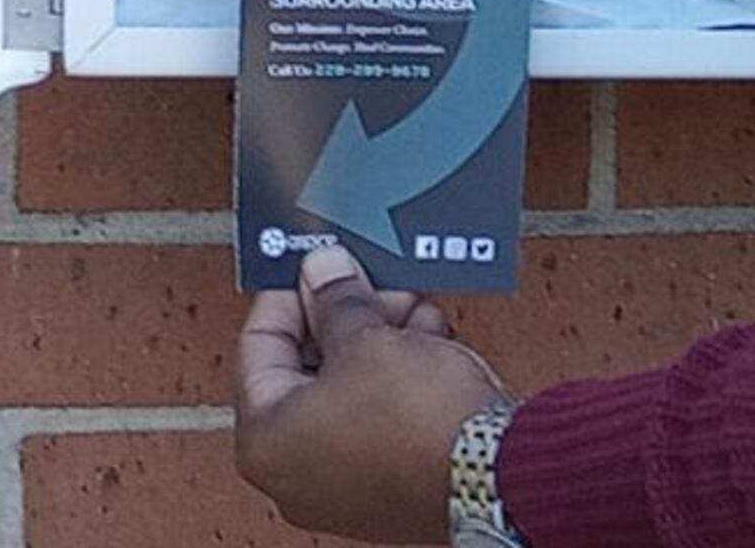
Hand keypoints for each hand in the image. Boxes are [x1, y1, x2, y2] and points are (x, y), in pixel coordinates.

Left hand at [232, 244, 501, 542]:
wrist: (494, 472)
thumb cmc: (418, 421)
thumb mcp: (368, 338)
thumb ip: (336, 299)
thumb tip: (322, 271)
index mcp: (265, 441)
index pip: (259, 344)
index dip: (291, 294)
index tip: (319, 266)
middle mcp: (292, 473)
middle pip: (307, 369)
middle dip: (345, 317)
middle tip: (373, 284)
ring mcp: (340, 486)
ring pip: (348, 391)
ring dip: (378, 342)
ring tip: (414, 310)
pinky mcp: (387, 487)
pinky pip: (378, 418)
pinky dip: (398, 379)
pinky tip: (429, 344)